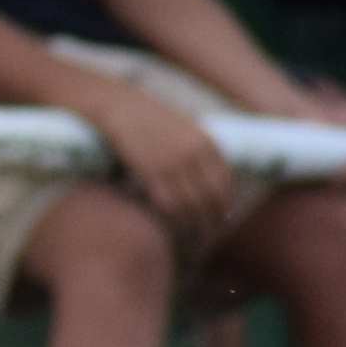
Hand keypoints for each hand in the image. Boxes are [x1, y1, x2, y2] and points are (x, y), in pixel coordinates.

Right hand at [96, 92, 239, 246]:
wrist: (120, 106)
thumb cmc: (149, 119)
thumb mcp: (184, 130)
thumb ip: (199, 152)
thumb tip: (207, 183)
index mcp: (207, 143)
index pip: (225, 183)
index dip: (224, 205)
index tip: (221, 219)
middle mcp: (195, 154)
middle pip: (212, 198)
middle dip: (213, 221)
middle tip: (208, 236)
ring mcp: (174, 163)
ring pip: (192, 205)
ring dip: (193, 226)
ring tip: (192, 240)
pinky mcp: (151, 171)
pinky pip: (169, 204)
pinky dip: (173, 220)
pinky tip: (172, 229)